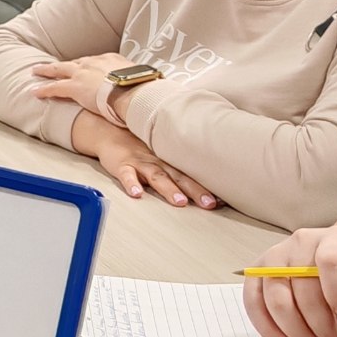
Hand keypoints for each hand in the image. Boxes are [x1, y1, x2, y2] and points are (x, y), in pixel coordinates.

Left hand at [30, 54, 134, 120]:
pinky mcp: (74, 87)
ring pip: (59, 70)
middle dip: (62, 64)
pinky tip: (35, 92)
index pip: (95, 62)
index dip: (86, 66)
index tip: (82, 68)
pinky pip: (54, 88)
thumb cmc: (142, 87)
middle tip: (51, 65)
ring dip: (46, 71)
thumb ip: (136, 81)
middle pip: (74, 62)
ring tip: (36, 71)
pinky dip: (44, 89)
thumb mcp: (141, 78)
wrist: (134, 91)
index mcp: (111, 59)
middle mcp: (94, 62)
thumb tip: (143, 87)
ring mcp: (82, 73)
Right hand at [73, 115, 216, 209]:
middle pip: (180, 177)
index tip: (225, 200)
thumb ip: (179, 172)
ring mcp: (140, 163)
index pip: (192, 175)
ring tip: (179, 201)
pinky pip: (126, 175)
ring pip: (157, 176)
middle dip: (196, 190)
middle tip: (210, 204)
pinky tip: (136, 194)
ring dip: (168, 188)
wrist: (110, 132)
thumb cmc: (140, 150)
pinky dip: (131, 184)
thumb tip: (206, 190)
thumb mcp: (162, 156)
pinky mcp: (122, 165)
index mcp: (170, 162)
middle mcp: (159, 162)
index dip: (208, 187)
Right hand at [242, 223, 336, 336]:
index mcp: (334, 237)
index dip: (336, 291)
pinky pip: (253, 301)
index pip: (329, 260)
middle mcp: (301, 241)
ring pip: (275, 296)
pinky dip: (267, 327)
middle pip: (300, 283)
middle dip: (316, 319)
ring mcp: (276, 256)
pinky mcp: (259, 273)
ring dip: (293, 327)